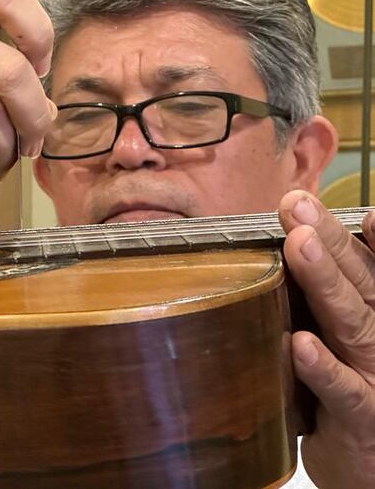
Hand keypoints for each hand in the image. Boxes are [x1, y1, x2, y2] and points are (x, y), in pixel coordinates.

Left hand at [278, 191, 374, 487]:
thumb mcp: (349, 337)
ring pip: (355, 326)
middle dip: (329, 241)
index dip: (363, 235)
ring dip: (326, 284)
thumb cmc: (354, 391)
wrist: (370, 466)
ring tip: (300, 245)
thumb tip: (306, 238)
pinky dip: (321, 369)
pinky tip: (299, 344)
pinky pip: (343, 392)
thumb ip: (335, 294)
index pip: (372, 268)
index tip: (338, 200)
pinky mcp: (362, 419)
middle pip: (362, 284)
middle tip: (296, 205)